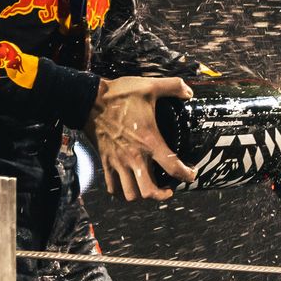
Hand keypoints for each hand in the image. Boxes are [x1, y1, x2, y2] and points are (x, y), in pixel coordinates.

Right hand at [84, 76, 195, 201]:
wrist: (89, 99)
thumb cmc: (120, 94)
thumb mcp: (150, 86)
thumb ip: (174, 86)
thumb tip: (189, 92)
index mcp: (149, 141)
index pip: (172, 167)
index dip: (186, 175)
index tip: (191, 175)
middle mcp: (134, 157)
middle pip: (148, 192)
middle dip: (161, 194)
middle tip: (168, 189)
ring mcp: (117, 161)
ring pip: (130, 194)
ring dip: (141, 194)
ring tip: (149, 187)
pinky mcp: (105, 161)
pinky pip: (112, 186)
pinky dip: (121, 191)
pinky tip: (129, 184)